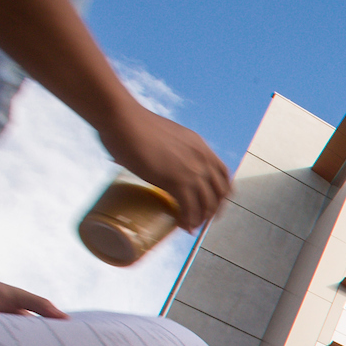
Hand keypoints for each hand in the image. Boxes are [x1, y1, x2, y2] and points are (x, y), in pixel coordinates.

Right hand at [99, 103, 230, 228]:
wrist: (122, 119)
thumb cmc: (132, 124)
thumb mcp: (164, 137)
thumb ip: (169, 150)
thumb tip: (156, 160)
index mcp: (200, 146)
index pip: (223, 174)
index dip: (221, 192)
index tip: (214, 202)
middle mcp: (202, 159)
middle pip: (220, 192)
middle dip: (214, 209)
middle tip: (204, 220)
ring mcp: (192, 171)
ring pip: (207, 204)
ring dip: (201, 218)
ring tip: (191, 225)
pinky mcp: (177, 182)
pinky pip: (190, 209)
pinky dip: (188, 221)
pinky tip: (183, 226)